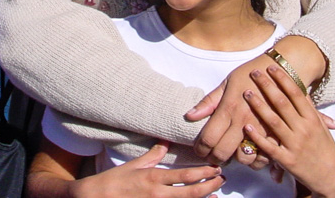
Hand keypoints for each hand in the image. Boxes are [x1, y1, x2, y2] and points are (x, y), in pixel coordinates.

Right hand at [72, 143, 224, 197]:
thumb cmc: (113, 181)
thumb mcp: (133, 165)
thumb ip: (152, 155)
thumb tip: (164, 142)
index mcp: (154, 178)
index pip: (185, 175)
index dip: (203, 173)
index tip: (215, 169)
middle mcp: (158, 194)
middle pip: (191, 193)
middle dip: (209, 186)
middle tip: (221, 180)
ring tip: (216, 195)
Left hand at [184, 54, 273, 167]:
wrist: (279, 70)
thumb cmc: (250, 73)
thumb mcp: (227, 82)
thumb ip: (209, 101)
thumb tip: (189, 116)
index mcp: (229, 108)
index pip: (208, 138)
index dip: (200, 148)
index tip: (199, 149)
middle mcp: (244, 122)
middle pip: (223, 152)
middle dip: (213, 157)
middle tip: (211, 155)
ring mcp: (261, 129)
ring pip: (244, 158)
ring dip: (234, 159)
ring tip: (230, 154)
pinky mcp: (276, 134)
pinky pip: (263, 157)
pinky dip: (255, 160)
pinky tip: (249, 153)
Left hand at [242, 67, 334, 197]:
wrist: (331, 176)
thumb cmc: (324, 148)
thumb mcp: (320, 126)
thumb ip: (310, 109)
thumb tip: (301, 89)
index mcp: (312, 118)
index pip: (296, 94)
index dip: (283, 79)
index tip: (272, 67)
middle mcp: (304, 129)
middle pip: (282, 103)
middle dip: (267, 86)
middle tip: (254, 73)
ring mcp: (295, 144)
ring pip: (274, 122)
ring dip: (259, 106)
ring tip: (247, 93)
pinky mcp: (287, 160)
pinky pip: (270, 147)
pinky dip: (258, 137)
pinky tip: (246, 127)